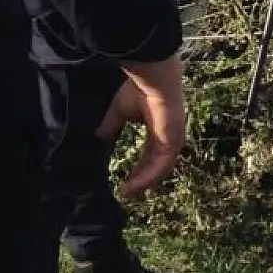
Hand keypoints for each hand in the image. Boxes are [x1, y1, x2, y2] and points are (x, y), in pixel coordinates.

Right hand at [112, 55, 186, 200]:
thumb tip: (98, 135)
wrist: (154, 79)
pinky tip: (134, 186)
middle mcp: (169, 137)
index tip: (127, 180)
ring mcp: (173, 140)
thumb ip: (112, 124)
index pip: (151, 154)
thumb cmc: (140, 89)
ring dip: (144, 182)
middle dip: (142, 179)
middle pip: (156, 165)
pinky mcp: (172, 142)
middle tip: (128, 192)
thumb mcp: (120, 110)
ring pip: (159, 168)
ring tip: (128, 193)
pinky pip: (161, 165)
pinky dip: (148, 177)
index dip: (140, 168)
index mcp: (160, 129)